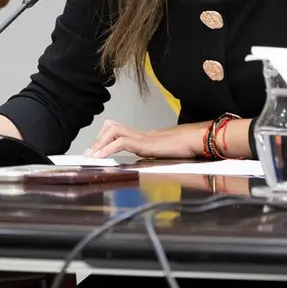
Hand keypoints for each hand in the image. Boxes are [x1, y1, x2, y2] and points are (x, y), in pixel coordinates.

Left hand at [85, 119, 209, 159]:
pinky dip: (108, 149)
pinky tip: (102, 158)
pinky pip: (121, 142)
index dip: (103, 138)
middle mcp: (140, 134)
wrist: (197, 140)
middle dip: (98, 139)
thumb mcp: (162, 154)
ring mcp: (142, 137)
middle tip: (89, 154)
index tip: (93, 152)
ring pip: (113, 129)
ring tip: (93, 156)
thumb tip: (142, 162)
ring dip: (100, 142)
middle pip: (111, 125)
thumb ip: (151, 156)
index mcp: (142, 136)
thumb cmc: (184, 147)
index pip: (117, 130)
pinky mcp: (145, 143)